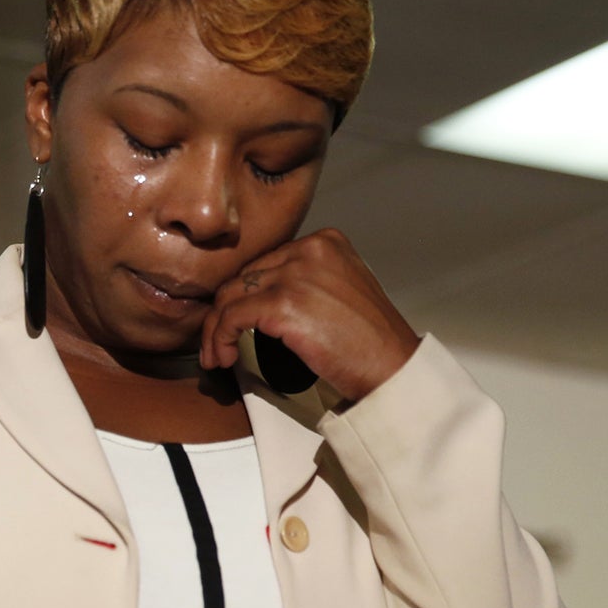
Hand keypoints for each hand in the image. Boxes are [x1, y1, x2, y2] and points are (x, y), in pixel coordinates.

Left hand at [198, 227, 420, 402]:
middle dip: (224, 313)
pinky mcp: (283, 303)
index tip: (234, 324)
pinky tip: (224, 357)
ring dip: (216, 330)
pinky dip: (219, 338)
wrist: (391, 366)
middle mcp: (310, 249)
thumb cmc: (368, 341)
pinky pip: (231, 316)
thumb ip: (304, 282)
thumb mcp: (339, 291)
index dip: (243, 297)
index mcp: (324, 242)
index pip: (265, 264)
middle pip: (244, 277)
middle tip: (218, 344)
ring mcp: (296, 274)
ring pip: (230, 296)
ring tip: (216, 356)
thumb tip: (256, 298)